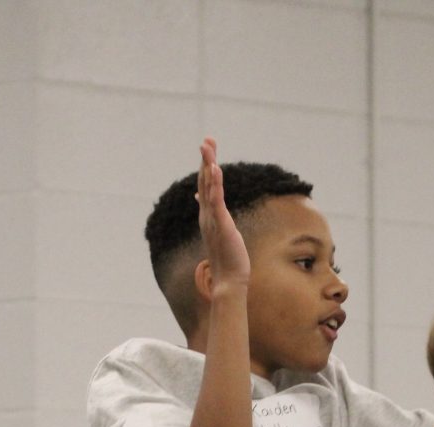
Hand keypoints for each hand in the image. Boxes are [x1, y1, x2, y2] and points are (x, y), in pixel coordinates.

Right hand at [196, 137, 249, 287]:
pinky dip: (216, 184)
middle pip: (204, 181)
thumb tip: (210, 215)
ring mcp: (212, 220)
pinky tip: (216, 169)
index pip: (205, 186)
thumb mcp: (222, 235)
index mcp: (208, 216)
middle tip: (207, 139)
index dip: (206, 165)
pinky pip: (217, 201)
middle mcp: (207, 215)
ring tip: (208, 146)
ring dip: (208, 165)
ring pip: (209, 187)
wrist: (229, 280)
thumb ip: (216, 221)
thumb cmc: (228, 260)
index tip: (208, 147)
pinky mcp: (221, 225)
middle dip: (206, 159)